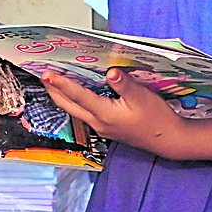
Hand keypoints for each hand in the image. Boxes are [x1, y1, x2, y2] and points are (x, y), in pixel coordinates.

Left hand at [40, 68, 195, 156]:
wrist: (168, 140)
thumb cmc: (157, 119)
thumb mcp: (141, 97)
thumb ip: (124, 84)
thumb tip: (110, 71)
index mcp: (104, 114)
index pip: (77, 96)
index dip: (61, 84)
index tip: (47, 74)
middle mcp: (98, 122)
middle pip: (68, 105)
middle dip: (54, 90)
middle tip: (43, 75)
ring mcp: (101, 126)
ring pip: (75, 110)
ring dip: (62, 96)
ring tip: (54, 83)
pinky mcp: (106, 127)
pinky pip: (84, 113)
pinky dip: (76, 101)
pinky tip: (77, 94)